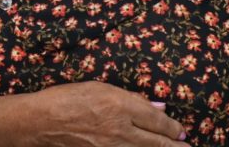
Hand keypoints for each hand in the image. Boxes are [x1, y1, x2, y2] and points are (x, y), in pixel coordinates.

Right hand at [32, 82, 188, 146]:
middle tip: (186, 146)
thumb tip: (158, 107)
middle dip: (174, 145)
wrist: (41, 122)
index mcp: (120, 105)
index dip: (171, 127)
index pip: (156, 119)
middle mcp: (121, 129)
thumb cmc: (67, 99)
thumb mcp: (99, 88)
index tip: (179, 130)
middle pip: (157, 141)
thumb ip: (130, 98)